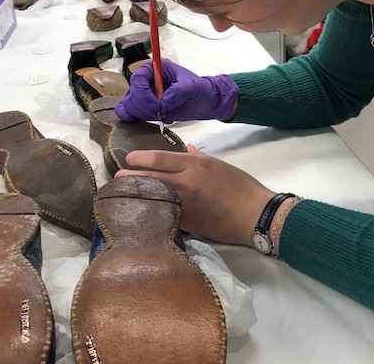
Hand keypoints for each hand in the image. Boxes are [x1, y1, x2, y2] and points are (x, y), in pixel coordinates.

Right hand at [114, 60, 238, 122]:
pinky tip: (151, 119)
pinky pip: (128, 113)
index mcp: (155, 68)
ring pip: (129, 105)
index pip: (138, 78)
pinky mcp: (143, 107)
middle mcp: (146, 80)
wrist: (203, 101)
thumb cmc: (199, 88)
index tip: (156, 106)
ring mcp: (143, 94)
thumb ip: (177, 92)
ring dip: (143, 114)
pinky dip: (136, 118)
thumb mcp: (191, 86)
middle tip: (161, 113)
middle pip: (131, 94)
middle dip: (145, 107)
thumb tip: (162, 103)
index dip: (143, 94)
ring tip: (162, 115)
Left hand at [115, 145, 275, 245]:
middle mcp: (186, 183)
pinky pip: (165, 215)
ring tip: (124, 196)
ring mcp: (185, 205)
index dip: (140, 158)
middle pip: (150, 178)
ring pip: (153, 198)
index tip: (129, 159)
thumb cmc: (241, 185)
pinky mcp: (188, 224)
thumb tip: (189, 149)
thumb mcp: (219, 164)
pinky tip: (142, 214)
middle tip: (117, 178)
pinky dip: (153, 213)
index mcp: (195, 165)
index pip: (160, 158)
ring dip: (137, 196)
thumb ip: (200, 157)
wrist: (255, 214)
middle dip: (131, 178)